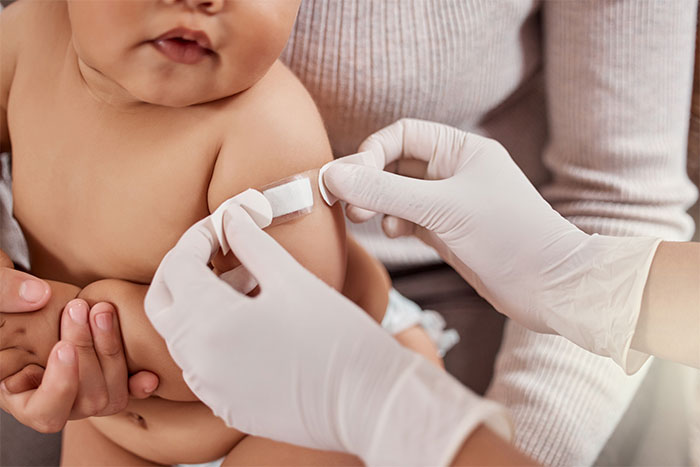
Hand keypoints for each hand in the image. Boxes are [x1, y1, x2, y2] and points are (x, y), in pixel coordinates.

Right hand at [0, 247, 158, 430]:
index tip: (62, 348)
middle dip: (86, 352)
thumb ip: (3, 293)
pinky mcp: (104, 374)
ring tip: (101, 310)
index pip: (43, 413)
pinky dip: (138, 382)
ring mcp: (82, 390)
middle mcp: (53, 399)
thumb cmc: (3, 299)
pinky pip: (126, 390)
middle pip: (84, 401)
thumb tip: (38, 295)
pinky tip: (149, 372)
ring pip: (109, 395)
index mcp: (16, 391)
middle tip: (79, 309)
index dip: (59, 387)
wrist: (24, 294)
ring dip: (110, 351)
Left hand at [145, 202, 509, 465]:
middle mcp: (199, 360)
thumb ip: (251, 243)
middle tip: (216, 249)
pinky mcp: (227, 406)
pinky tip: (247, 323)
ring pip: (179, 334)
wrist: (367, 400)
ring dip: (196, 301)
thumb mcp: (292, 279)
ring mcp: (210, 388)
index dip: (199, 235)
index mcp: (211, 323)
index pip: (178, 265)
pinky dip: (210, 335)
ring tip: (242, 284)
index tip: (225, 223)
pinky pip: (200, 364)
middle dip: (182, 267)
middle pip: (161, 301)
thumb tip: (232, 216)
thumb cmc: (337, 337)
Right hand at [323, 118, 660, 370]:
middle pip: (396, 163)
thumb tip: (333, 176)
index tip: (349, 179)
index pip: (402, 134)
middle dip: (370, 180)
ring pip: (399, 193)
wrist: (550, 286)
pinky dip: (395, 223)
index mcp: (461, 149)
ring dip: (379, 204)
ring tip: (366, 219)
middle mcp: (454, 170)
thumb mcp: (443, 209)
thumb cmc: (509, 236)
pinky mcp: (448, 230)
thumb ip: (385, 192)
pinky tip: (397, 233)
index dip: (371, 152)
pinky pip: (409, 217)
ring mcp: (450, 202)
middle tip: (347, 203)